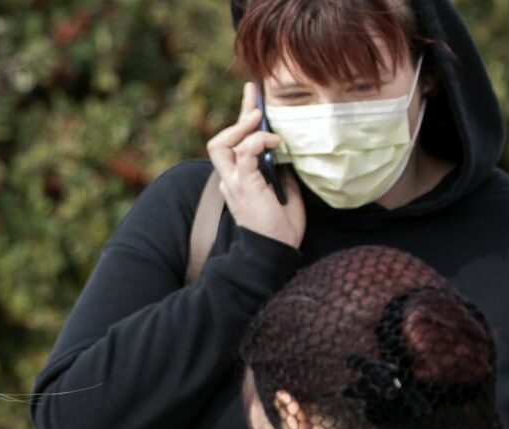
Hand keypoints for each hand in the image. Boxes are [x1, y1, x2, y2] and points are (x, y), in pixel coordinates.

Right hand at [206, 82, 305, 250]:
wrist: (275, 252)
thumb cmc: (280, 230)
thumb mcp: (286, 195)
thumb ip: (282, 176)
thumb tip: (287, 158)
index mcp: (238, 182)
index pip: (234, 146)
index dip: (242, 121)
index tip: (254, 99)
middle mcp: (230, 180)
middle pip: (221, 140)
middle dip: (239, 115)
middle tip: (255, 95)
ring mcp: (233, 183)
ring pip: (222, 144)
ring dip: (241, 126)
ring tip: (259, 116)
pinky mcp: (243, 185)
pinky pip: (243, 153)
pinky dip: (257, 141)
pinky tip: (274, 140)